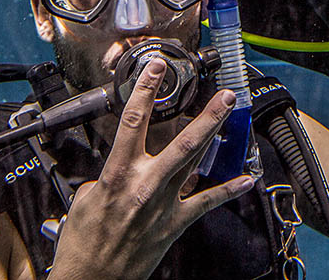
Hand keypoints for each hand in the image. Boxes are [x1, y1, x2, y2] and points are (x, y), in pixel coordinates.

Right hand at [49, 59, 253, 279]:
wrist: (91, 279)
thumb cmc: (83, 241)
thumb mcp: (86, 198)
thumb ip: (109, 175)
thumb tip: (122, 165)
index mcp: (117, 174)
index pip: (133, 123)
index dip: (145, 91)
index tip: (155, 70)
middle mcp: (144, 185)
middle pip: (181, 142)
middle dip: (206, 115)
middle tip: (224, 95)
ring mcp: (163, 204)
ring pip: (196, 163)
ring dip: (216, 137)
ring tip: (231, 115)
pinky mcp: (174, 224)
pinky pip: (206, 203)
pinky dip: (227, 190)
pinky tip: (245, 179)